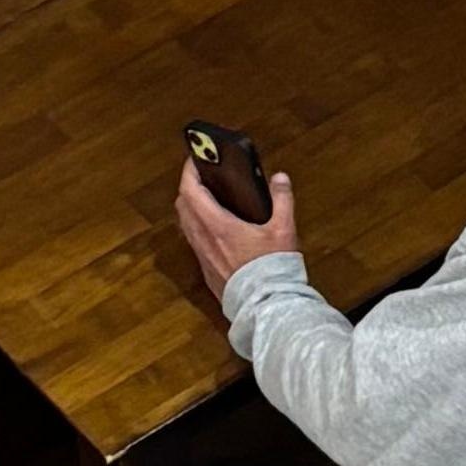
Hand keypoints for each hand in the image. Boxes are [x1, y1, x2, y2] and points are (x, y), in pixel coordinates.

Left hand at [174, 152, 300, 299]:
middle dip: (188, 187)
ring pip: (185, 225)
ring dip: (191, 208)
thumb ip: (282, 200)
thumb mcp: (283, 230)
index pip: (190, 190)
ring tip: (208, 201)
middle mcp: (203, 239)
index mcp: (217, 225)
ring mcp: (202, 256)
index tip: (195, 160)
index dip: (189, 171)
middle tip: (202, 178)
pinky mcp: (206, 271)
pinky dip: (197, 228)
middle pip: (183, 205)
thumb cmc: (271, 267)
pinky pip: (193, 242)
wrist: (265, 306)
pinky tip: (215, 230)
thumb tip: (280, 178)